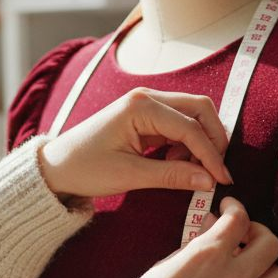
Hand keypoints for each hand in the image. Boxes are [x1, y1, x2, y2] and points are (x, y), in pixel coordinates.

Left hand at [38, 88, 234, 198]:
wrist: (55, 167)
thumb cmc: (85, 168)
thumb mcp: (130, 175)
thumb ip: (172, 175)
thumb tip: (209, 180)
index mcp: (141, 106)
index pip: (191, 127)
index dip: (211, 155)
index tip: (223, 180)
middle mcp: (147, 97)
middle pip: (199, 109)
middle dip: (213, 140)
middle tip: (216, 171)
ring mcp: (147, 104)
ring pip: (192, 115)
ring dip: (200, 142)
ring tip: (190, 171)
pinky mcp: (146, 116)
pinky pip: (178, 124)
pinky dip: (187, 143)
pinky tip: (176, 162)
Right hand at [105, 198, 277, 277]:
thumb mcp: (162, 266)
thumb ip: (194, 245)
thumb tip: (212, 225)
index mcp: (207, 256)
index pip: (239, 218)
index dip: (235, 208)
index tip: (230, 210)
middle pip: (271, 244)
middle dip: (258, 235)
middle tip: (245, 240)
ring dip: (267, 271)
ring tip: (250, 274)